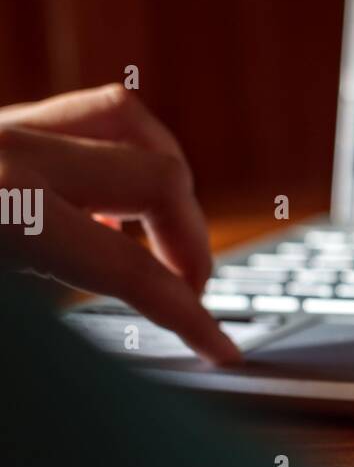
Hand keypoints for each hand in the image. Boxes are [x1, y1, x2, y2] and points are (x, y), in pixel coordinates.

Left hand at [0, 84, 239, 363]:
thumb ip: (51, 315)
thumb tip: (127, 319)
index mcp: (7, 206)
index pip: (131, 267)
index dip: (187, 316)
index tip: (219, 348)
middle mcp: (11, 151)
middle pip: (160, 177)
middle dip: (193, 245)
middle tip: (192, 296)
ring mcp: (2, 125)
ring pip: (131, 122)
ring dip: (168, 184)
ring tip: (163, 243)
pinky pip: (83, 119)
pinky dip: (119, 160)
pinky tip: (106, 213)